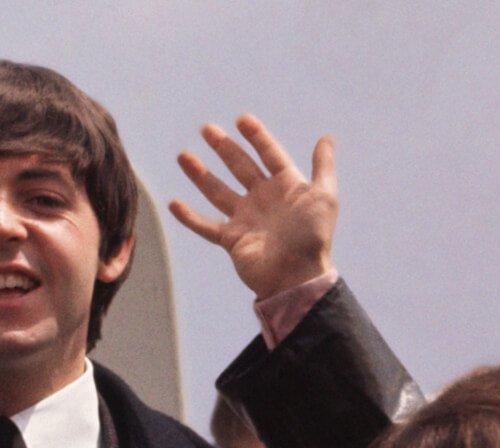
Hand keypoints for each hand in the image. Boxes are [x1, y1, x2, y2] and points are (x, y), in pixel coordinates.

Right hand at [171, 115, 337, 299]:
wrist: (297, 276)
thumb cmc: (313, 237)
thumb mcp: (324, 197)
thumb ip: (323, 167)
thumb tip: (326, 138)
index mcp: (286, 186)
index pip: (269, 154)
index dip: (257, 137)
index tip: (241, 120)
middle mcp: (263, 199)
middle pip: (240, 167)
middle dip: (224, 147)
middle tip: (206, 128)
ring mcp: (246, 219)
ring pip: (218, 191)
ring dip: (200, 174)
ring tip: (183, 156)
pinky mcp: (232, 239)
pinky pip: (206, 226)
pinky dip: (189, 217)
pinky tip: (174, 203)